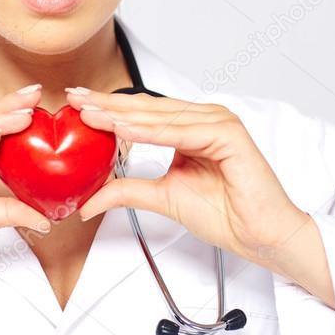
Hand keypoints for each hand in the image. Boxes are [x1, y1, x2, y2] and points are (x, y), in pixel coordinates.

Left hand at [64, 87, 309, 264]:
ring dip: (124, 115)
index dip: (109, 109)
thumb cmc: (226, 214)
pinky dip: (152, 131)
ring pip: (162, 117)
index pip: (144, 114)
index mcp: (192, 127)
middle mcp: (206, 118)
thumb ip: (129, 191)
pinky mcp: (230, 134)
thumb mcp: (164, 198)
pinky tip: (124, 130)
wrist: (260, 235)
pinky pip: (183, 132)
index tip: (77, 106)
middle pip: (149, 109)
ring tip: (90, 114)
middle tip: (74, 99)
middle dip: (108, 105)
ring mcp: (220, 122)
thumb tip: (89, 199)